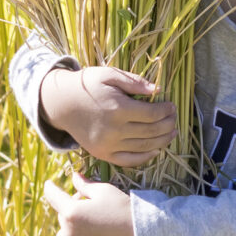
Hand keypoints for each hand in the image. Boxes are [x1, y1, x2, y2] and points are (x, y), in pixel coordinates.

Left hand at [39, 175, 135, 235]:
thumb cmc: (122, 210)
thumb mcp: (104, 191)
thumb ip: (85, 184)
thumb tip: (73, 176)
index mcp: (71, 212)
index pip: (53, 196)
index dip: (51, 188)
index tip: (49, 184)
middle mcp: (67, 231)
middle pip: (62, 215)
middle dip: (71, 207)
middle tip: (89, 204)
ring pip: (65, 232)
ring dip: (71, 225)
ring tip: (90, 222)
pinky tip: (92, 235)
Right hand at [42, 65, 177, 167]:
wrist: (61, 104)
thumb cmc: (87, 86)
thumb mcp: (108, 75)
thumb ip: (134, 82)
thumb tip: (158, 89)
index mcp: (117, 109)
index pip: (152, 114)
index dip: (166, 111)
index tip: (171, 106)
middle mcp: (114, 130)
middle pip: (151, 132)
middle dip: (168, 125)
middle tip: (174, 118)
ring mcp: (108, 145)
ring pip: (144, 147)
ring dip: (162, 141)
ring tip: (172, 133)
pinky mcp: (102, 154)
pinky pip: (129, 161)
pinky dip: (145, 157)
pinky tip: (156, 150)